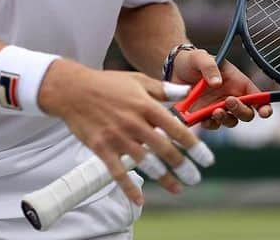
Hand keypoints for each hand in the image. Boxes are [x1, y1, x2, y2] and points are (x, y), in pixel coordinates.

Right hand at [39, 59, 213, 205]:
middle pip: (164, 149)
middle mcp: (134, 123)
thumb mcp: (138, 80)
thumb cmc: (107, 84)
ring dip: (163, 178)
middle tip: (195, 179)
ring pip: (145, 163)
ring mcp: (118, 137)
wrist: (73, 90)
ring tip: (177, 189)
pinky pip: (118, 172)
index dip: (194, 146)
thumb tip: (187, 92)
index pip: (176, 129)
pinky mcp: (102, 148)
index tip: (206, 158)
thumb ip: (164, 89)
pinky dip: (129, 188)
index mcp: (146, 106)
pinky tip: (139, 200)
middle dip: (183, 167)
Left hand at [169, 49, 273, 128]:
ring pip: (231, 121)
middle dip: (241, 111)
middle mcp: (231, 97)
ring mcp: (218, 108)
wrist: (172, 69)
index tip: (264, 112)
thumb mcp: (200, 57)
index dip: (264, 106)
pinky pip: (212, 125)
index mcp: (237, 82)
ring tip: (215, 111)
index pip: (256, 96)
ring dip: (226, 119)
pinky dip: (209, 124)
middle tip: (229, 102)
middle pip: (246, 113)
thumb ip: (210, 66)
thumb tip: (217, 83)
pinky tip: (202, 117)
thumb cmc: (191, 60)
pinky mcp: (204, 115)